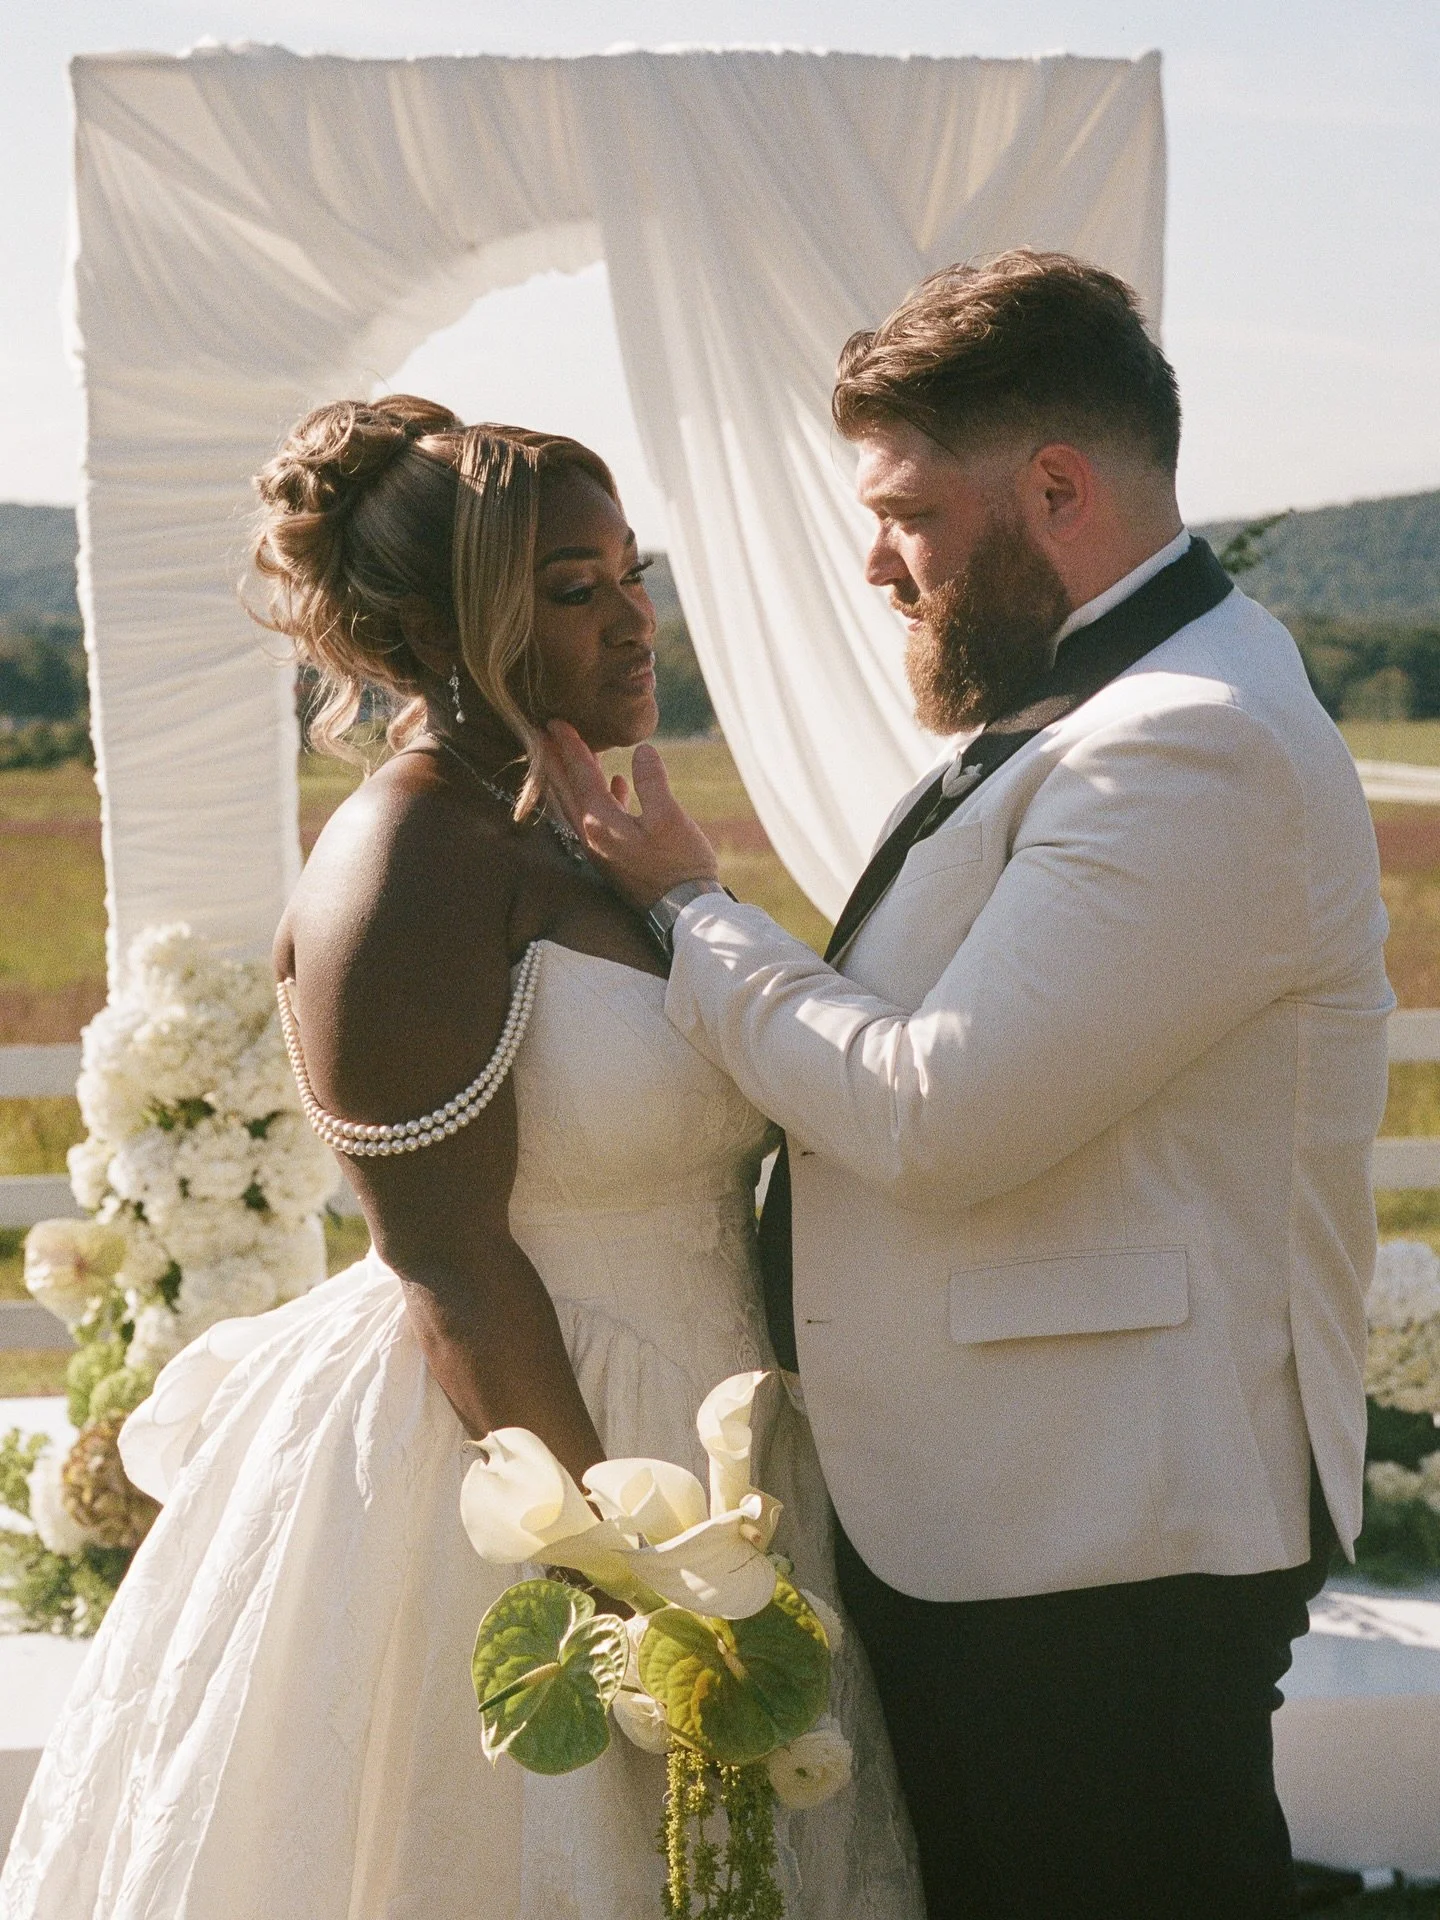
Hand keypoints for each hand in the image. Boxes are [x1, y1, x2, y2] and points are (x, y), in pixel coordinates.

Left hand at [546, 721, 718, 910]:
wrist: (685, 910)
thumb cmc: (679, 865)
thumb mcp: (669, 818)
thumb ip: (652, 781)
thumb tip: (643, 750)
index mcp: (600, 822)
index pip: (580, 774)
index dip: (569, 745)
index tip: (554, 720)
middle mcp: (591, 835)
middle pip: (566, 789)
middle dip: (556, 760)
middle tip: (544, 733)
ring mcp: (600, 848)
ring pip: (579, 803)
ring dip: (575, 776)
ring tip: (574, 753)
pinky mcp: (613, 856)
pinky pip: (598, 817)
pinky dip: (603, 795)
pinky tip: (618, 783)